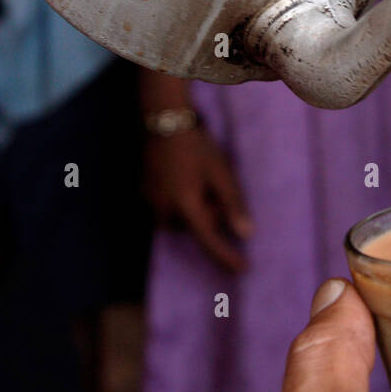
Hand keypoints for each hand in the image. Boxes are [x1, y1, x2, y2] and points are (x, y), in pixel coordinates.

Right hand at [143, 125, 252, 270]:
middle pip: (192, 228)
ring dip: (193, 210)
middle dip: (208, 216)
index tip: (242, 269)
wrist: (165, 122)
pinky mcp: (144, 191)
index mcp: (185, 206)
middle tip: (215, 190)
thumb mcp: (221, 174)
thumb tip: (246, 234)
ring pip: (178, 219)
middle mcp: (163, 209)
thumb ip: (233, 206)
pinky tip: (185, 179)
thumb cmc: (197, 147)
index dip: (226, 257)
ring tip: (200, 182)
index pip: (209, 240)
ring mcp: (150, 201)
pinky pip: (166, 207)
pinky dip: (180, 202)